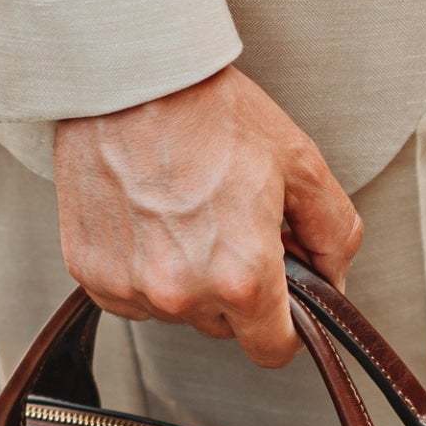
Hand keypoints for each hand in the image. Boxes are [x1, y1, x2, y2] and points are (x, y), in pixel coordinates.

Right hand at [53, 66, 362, 366]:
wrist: (127, 74)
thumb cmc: (208, 110)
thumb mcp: (299, 163)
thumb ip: (334, 233)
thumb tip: (335, 280)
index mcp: (241, 275)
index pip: (273, 350)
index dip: (285, 326)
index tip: (282, 300)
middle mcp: (182, 292)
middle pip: (224, 328)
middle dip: (235, 290)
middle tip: (228, 226)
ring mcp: (131, 287)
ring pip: (177, 311)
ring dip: (187, 279)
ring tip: (183, 212)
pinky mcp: (90, 274)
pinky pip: (131, 295)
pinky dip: (142, 268)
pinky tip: (148, 217)